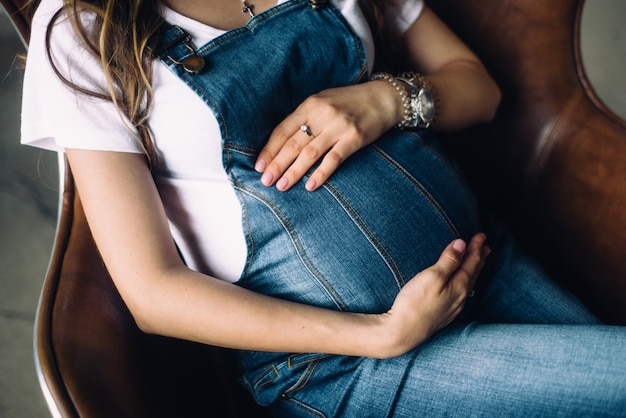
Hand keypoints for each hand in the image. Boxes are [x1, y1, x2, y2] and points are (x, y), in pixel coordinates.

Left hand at [255, 81, 402, 191]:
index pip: (283, 130)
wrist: (383, 98)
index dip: (269, 149)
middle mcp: (322, 115)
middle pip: (293, 144)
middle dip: (277, 164)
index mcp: (310, 105)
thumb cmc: (349, 102)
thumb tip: (282, 143)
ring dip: (294, 172)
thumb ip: (304, 117)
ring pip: (310, 153)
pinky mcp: (354, 139)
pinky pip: (333, 159)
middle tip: (265, 181)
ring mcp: (338, 127)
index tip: (259, 166)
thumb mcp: (323, 102)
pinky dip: (321, 174)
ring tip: (282, 186)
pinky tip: (311, 186)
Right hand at [375, 233, 488, 357]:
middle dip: (479, 258)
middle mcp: (460, 298)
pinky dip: (465, 282)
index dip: (476, 247)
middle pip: (473, 274)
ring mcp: (452, 308)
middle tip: (485, 247)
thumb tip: (461, 245)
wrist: (401, 332)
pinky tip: (461, 284)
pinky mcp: (443, 314)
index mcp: (459, 286)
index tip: (481, 235)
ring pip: (468, 284)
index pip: (471, 262)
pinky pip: (461, 293)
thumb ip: (448, 260)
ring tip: (477, 262)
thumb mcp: (431, 277)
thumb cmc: (414, 303)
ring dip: (473, 270)